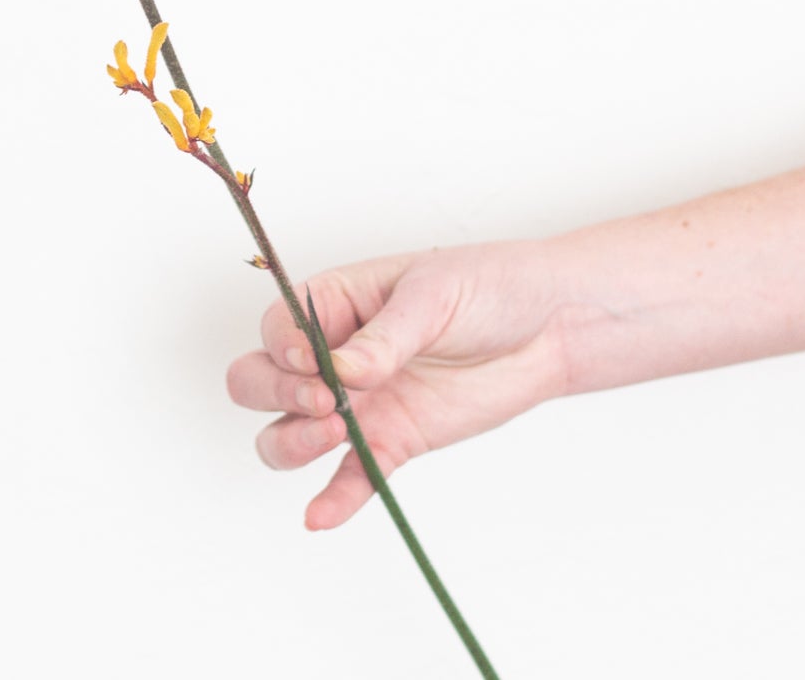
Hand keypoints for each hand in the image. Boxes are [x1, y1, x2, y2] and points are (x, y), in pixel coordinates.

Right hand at [226, 240, 566, 528]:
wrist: (547, 326)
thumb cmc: (484, 288)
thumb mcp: (432, 296)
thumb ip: (384, 337)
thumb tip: (342, 372)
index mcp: (331, 303)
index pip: (274, 329)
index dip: (280, 349)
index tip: (310, 362)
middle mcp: (331, 355)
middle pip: (257, 382)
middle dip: (274, 394)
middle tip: (324, 401)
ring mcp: (357, 402)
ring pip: (285, 434)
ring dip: (291, 441)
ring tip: (333, 435)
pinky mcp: (391, 441)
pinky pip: (351, 476)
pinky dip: (332, 499)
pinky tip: (319, 518)